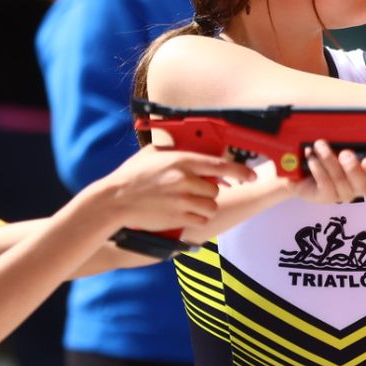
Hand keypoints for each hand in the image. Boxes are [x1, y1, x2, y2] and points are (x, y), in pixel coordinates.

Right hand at [96, 146, 256, 231]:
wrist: (114, 201)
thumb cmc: (131, 177)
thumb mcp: (152, 154)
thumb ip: (175, 150)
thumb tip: (193, 148)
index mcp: (180, 161)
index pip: (220, 165)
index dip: (240, 171)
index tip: (251, 176)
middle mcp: (185, 180)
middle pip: (216, 188)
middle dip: (208, 190)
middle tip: (192, 191)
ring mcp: (183, 200)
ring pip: (211, 205)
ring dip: (203, 205)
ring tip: (186, 202)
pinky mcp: (179, 217)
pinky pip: (202, 218)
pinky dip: (196, 217)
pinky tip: (182, 212)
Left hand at [294, 140, 365, 203]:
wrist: (301, 159)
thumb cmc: (329, 145)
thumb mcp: (346, 135)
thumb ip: (361, 130)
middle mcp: (359, 186)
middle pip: (365, 187)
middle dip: (353, 168)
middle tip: (344, 153)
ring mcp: (343, 194)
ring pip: (341, 182)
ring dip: (329, 160)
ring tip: (319, 145)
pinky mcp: (326, 197)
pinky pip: (325, 186)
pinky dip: (318, 169)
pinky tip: (312, 158)